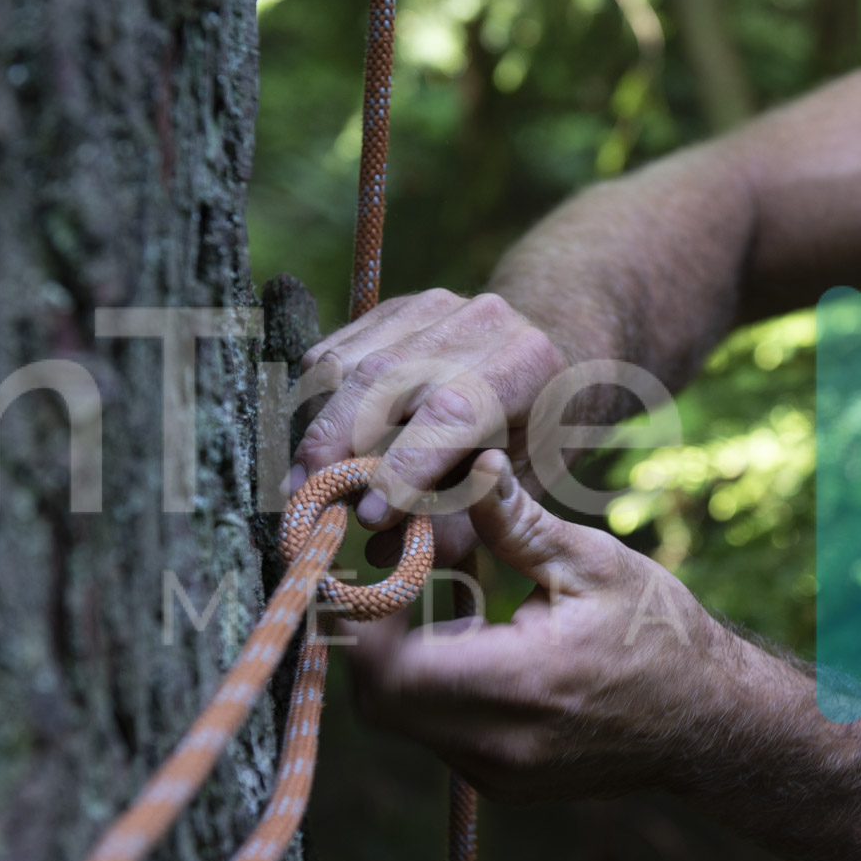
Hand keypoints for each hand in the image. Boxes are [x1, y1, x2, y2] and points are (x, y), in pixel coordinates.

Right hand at [287, 289, 567, 566]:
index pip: (451, 412)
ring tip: (306, 479)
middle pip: (384, 378)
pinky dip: (317, 401)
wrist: (554, 357)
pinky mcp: (396, 308)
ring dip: (318, 426)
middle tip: (307, 498)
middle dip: (336, 443)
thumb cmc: (537, 435)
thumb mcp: (523, 483)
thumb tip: (385, 553)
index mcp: (526, 365)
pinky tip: (319, 442)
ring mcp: (434, 306)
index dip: (403, 466)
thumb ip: (465, 521)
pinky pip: (336, 352)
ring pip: (349, 363)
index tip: (367, 517)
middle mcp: (481, 322)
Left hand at [340, 450, 753, 802]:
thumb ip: (517, 523)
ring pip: (400, 720)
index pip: (391, 667)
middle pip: (378, 699)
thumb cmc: (659, 633)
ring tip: (433, 601)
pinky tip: (465, 643)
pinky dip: (429, 687)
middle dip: (371, 635)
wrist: (709, 722)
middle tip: (394, 574)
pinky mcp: (501, 783)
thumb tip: (471, 467)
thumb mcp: (594, 562)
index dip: (365, 615)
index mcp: (523, 681)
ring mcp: (498, 773)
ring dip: (398, 660)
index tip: (384, 561)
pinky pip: (435, 734)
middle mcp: (500, 742)